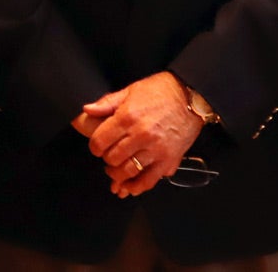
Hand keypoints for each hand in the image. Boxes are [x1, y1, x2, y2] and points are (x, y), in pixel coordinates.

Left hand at [71, 72, 203, 198]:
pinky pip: (149, 181)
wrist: (190, 95)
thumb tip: (87, 110)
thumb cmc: (161, 91)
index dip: (95, 147)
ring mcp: (155, 150)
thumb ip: (107, 103)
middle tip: (109, 156)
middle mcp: (140, 135)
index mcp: (127, 117)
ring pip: (128, 172)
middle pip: (112, 159)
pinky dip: (137, 187)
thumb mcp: (130, 90)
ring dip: (118, 175)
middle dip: (107, 159)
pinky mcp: (168, 160)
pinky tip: (130, 186)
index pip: (100, 142)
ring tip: (116, 171)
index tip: (97, 146)